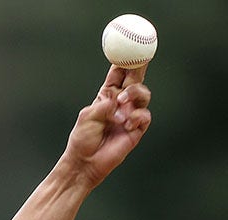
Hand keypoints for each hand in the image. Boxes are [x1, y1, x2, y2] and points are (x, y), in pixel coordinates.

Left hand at [63, 64, 151, 186]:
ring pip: (143, 94)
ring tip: (123, 102)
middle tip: (140, 57)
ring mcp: (130, 115)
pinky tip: (127, 123)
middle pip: (134, 79)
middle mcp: (120, 103)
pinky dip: (137, 116)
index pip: (118, 75)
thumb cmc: (82, 139)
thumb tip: (118, 100)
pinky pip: (145, 116)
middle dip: (138, 67)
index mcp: (106, 96)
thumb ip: (104, 105)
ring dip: (135, 94)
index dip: (124, 61)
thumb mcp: (88, 116)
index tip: (127, 48)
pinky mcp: (136, 130)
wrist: (86, 163)